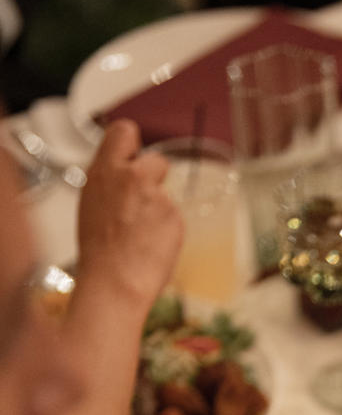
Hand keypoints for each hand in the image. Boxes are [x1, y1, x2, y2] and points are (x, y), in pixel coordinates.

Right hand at [76, 121, 182, 315]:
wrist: (114, 283)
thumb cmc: (99, 251)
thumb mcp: (92, 203)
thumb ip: (110, 181)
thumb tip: (122, 171)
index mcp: (105, 171)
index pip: (125, 131)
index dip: (132, 143)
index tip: (134, 154)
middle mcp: (132, 177)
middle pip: (157, 160)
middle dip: (154, 178)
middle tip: (142, 204)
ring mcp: (157, 196)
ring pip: (167, 194)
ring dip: (160, 208)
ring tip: (141, 233)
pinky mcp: (175, 216)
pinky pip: (175, 216)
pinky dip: (167, 229)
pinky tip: (152, 244)